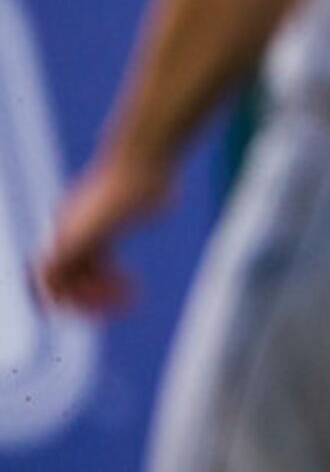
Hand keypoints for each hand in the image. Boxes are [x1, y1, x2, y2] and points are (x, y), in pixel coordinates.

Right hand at [34, 156, 171, 314]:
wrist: (145, 162)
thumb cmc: (121, 193)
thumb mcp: (92, 231)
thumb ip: (65, 258)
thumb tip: (43, 287)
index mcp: (62, 237)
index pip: (44, 280)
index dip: (63, 300)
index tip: (90, 309)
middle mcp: (71, 234)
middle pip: (67, 279)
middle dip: (89, 298)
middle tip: (120, 305)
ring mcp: (92, 230)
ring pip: (86, 272)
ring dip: (103, 292)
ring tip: (131, 298)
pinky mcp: (115, 226)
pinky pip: (104, 261)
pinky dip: (115, 279)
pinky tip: (133, 285)